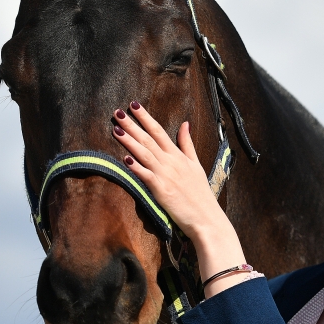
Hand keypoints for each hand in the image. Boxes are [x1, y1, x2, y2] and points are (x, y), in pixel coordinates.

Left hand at [112, 102, 224, 239]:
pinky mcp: (162, 190)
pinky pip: (146, 176)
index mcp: (178, 156)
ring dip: (130, 142)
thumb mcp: (196, 164)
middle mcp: (171, 162)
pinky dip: (136, 167)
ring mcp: (166, 176)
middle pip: (149, 140)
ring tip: (116, 129)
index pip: (159, 131)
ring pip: (145, 154)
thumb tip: (185, 123)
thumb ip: (187, 144)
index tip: (133, 105)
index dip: (146, 117)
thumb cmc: (200, 193)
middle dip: (132, 125)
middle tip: (117, 112)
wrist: (206, 217)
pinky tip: (125, 158)